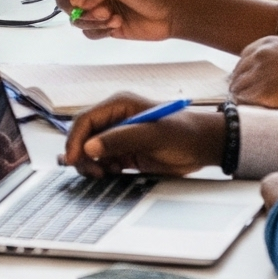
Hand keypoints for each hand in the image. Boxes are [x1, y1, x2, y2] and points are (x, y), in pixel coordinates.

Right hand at [56, 0, 185, 40]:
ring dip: (93, 21)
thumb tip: (78, 0)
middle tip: (99, 11)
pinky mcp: (104, 26)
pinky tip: (118, 25)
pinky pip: (88, 32)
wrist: (172, 15)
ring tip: (114, 18)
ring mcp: (98, 9)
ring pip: (76, 18)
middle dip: (78, 8)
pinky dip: (100, 31)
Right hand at [63, 92, 225, 178]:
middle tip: (91, 172)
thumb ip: (120, 140)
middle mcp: (116, 118)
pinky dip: (102, 168)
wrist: (204, 146)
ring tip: (103, 174)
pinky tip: (111, 174)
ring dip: (91, 163)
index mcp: (119, 104)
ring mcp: (120, 135)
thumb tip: (89, 147)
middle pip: (85, 134)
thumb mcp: (152, 136)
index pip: (86, 119)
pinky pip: (104, 159)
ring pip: (92, 149)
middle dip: (82, 153)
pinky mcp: (126, 151)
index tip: (73, 159)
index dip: (75, 139)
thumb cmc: (183, 133)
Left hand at [230, 36, 277, 110]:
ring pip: (238, 88)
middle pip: (237, 74)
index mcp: (266, 43)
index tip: (245, 86)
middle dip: (240, 88)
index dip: (244, 74)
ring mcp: (258, 72)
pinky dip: (245, 108)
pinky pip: (243, 101)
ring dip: (242, 99)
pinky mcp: (262, 90)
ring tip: (249, 111)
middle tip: (244, 103)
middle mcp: (259, 55)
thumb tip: (271, 77)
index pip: (243, 59)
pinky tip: (253, 114)